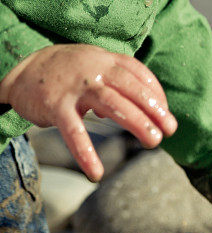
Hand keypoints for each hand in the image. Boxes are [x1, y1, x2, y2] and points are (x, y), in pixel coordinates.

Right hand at [0, 45, 176, 180]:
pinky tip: (96, 173)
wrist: (20, 68)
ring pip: (113, 104)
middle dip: (154, 110)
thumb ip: (117, 83)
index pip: (139, 73)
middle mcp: (94, 69)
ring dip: (137, 123)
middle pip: (131, 89)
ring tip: (153, 142)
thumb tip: (142, 108)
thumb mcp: (93, 68)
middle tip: (170, 130)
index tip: (166, 113)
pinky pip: (74, 132)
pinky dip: (86, 153)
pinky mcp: (56, 105)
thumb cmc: (65, 72)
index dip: (156, 93)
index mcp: (105, 59)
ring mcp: (75, 87)